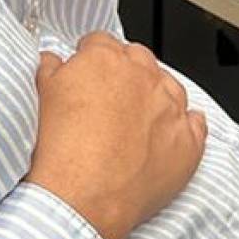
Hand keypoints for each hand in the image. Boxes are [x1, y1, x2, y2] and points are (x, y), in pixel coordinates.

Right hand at [25, 33, 207, 238]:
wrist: (85, 196)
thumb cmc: (63, 149)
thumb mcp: (43, 96)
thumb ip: (50, 68)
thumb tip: (53, 61)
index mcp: (105, 59)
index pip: (100, 42)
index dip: (90, 56)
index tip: (86, 70)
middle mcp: (143, 76)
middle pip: (138, 59)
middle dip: (125, 71)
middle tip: (109, 96)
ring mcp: (170, 107)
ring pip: (170, 86)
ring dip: (156, 94)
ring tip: (136, 117)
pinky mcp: (188, 141)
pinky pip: (196, 122)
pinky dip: (185, 124)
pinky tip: (171, 131)